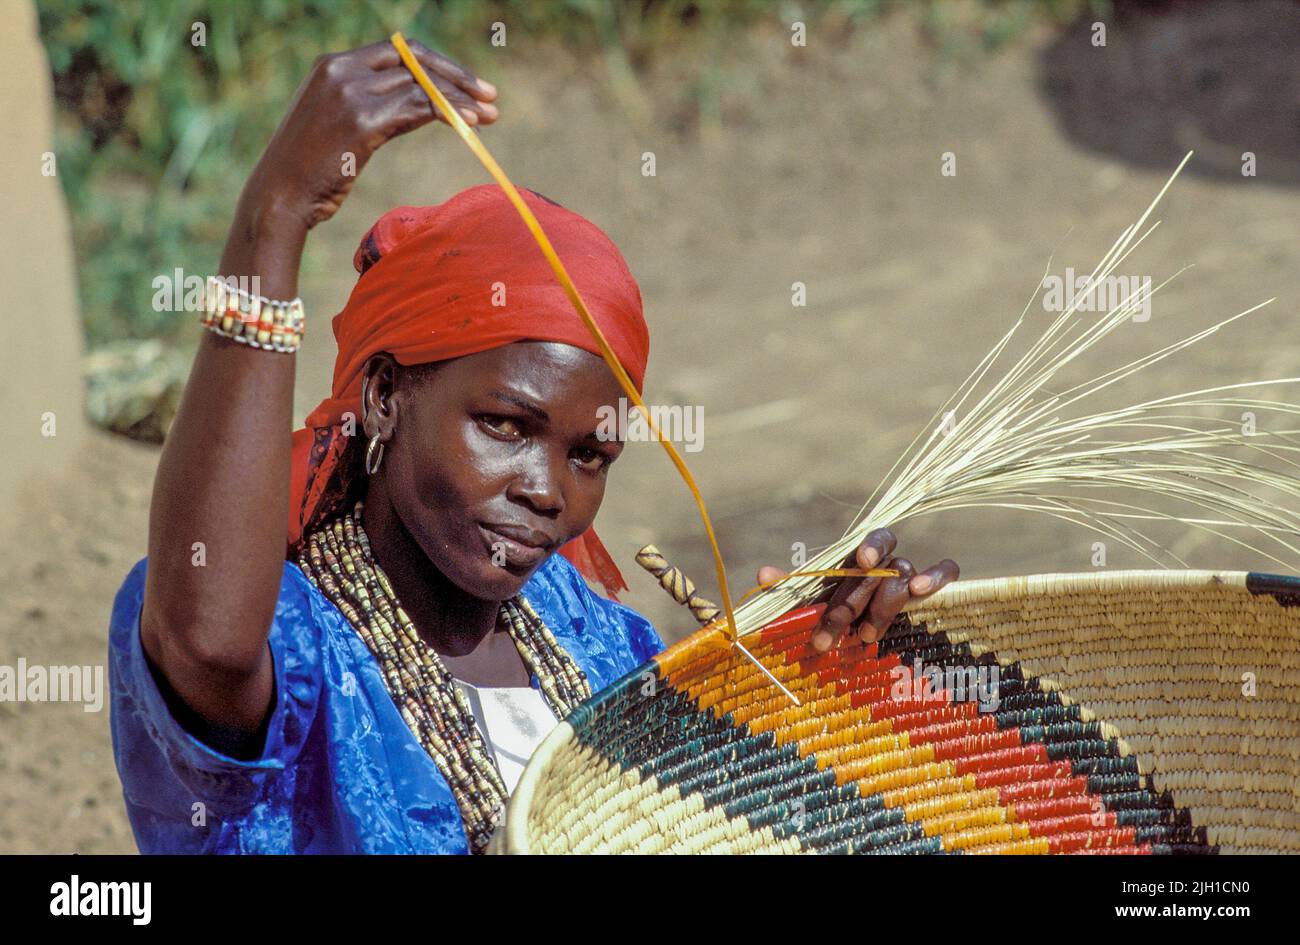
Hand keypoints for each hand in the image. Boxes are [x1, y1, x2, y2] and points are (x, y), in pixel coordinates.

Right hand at [241, 39, 497, 231]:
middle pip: (415, 60)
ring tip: (490, 115)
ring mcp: (351, 93)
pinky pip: (418, 108)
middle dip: (457, 76)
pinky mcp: (362, 120)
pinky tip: (470, 123)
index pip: (397, 50)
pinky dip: (449, 113)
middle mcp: (340, 70)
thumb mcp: (339, 126)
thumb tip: (419, 105)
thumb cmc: (309, 171)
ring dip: (461, 99)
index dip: (435, 64)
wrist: (280, 197)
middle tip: (490, 94)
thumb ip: (371, 105)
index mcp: (332, 64)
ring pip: (421, 84)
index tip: (464, 82)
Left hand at [757, 527, 958, 650]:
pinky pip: (946, 573)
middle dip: (851, 604)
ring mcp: (910, 577)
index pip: (874, 540)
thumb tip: (764, 575)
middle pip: (879, 570)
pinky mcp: (932, 594)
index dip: (871, 545)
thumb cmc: (832, 616)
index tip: (860, 561)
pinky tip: (919, 592)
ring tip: (862, 637)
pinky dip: (936, 578)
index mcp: (859, 561)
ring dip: (882, 609)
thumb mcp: (810, 604)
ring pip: (903, 579)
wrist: (859, 641)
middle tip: (829, 637)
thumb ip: (790, 590)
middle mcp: (887, 565)